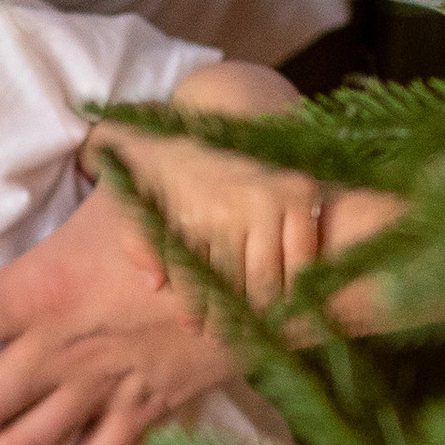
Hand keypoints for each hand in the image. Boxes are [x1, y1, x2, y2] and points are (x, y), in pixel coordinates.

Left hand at [94, 58, 343, 306]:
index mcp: (190, 211)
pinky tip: (292, 300)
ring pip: (273, 280)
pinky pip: (306, 257)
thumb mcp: (138, 191)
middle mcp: (232, 208)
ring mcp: (271, 200)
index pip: (196, 281)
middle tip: (229, 335)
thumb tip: (155, 285)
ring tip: (259, 325)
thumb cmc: (172, 162)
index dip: (198, 311)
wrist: (222, 109)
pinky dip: (301, 285)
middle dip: (232, 319)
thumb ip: (139, 240)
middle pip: (238, 288)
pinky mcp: (302, 192)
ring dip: (267, 312)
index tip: (199, 328)